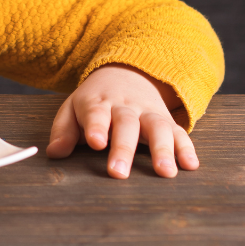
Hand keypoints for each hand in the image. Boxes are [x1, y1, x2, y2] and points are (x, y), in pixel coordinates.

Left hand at [45, 63, 198, 178]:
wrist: (126, 73)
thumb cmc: (94, 101)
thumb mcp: (73, 109)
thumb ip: (63, 131)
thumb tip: (54, 153)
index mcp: (97, 102)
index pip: (95, 112)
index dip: (96, 126)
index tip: (95, 141)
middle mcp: (125, 107)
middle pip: (125, 124)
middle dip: (123, 148)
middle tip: (118, 172)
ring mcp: (148, 113)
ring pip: (157, 127)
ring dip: (162, 149)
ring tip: (165, 172)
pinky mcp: (168, 121)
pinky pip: (180, 133)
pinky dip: (187, 148)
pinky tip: (190, 165)